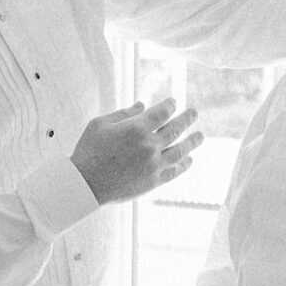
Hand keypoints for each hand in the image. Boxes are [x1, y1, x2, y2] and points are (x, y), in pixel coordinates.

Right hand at [70, 99, 199, 204]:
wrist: (85, 184)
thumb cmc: (89, 150)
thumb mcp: (100, 124)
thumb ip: (124, 113)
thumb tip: (142, 105)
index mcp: (136, 128)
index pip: (162, 112)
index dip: (170, 105)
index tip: (173, 102)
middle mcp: (149, 145)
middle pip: (176, 128)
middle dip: (187, 118)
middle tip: (194, 113)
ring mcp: (154, 164)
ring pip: (181, 150)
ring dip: (193, 142)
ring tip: (200, 136)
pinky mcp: (154, 181)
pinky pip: (174, 171)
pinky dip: (184, 164)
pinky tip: (189, 159)